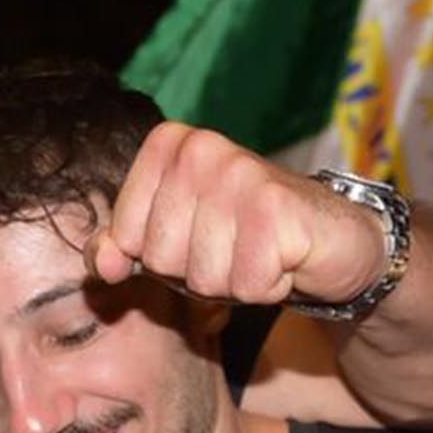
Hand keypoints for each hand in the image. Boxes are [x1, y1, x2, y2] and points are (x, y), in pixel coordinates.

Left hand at [93, 123, 383, 311]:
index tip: (199, 235)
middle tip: (235, 246)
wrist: (329, 233)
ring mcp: (240, 175)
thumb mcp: (174, 237)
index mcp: (168, 145)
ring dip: (234, 282)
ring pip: (203, 278)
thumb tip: (103, 267)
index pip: (127, 237)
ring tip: (259, 251)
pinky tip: (284, 259)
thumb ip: (123, 247)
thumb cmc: (243, 235)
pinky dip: (267, 287)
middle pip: (162, 259)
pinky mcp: (277, 209)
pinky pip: (247, 285)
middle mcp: (201, 149)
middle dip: (197, 272)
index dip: (162, 255)